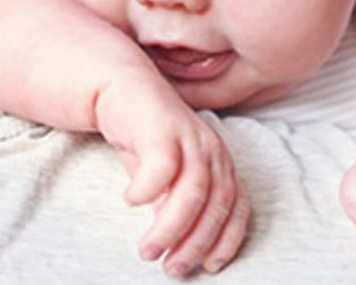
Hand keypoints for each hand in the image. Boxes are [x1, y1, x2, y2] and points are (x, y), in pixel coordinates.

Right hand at [94, 70, 250, 277]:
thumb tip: (177, 245)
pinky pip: (162, 166)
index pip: (236, 207)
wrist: (120, 88)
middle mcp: (211, 149)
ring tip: (149, 249)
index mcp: (219, 162)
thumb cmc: (144, 137)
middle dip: (196, 243)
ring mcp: (188, 136)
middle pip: (216, 203)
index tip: (209, 266)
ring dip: (171, 227)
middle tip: (172, 268)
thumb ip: (175, 207)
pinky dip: (148, 189)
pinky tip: (132, 201)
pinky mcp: (161, 126)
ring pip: (193, 191)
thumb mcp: (165, 179)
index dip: (226, 240)